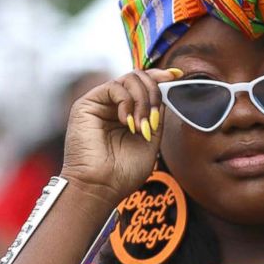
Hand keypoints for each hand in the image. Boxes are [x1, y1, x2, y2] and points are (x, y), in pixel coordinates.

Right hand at [59, 68, 182, 208]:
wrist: (101, 188)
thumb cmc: (124, 172)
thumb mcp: (150, 139)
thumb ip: (156, 115)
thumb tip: (164, 91)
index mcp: (127, 113)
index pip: (144, 85)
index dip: (160, 76)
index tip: (176, 75)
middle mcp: (113, 105)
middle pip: (139, 78)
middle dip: (154, 94)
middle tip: (154, 121)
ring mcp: (100, 103)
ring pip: (130, 79)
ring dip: (143, 102)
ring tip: (141, 127)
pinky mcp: (87, 104)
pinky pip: (115, 87)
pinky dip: (128, 103)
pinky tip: (128, 123)